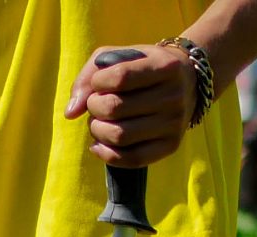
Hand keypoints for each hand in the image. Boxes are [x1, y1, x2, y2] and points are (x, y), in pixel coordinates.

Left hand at [64, 46, 197, 167]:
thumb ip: (89, 77)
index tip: (99, 82)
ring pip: (120, 136)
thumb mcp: (119, 57)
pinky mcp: (171, 145)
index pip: (119, 77)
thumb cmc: (142, 66)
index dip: (98, 82)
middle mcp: (174, 96)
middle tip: (96, 104)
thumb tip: (70, 113)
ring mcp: (175, 123)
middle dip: (94, 107)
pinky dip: (107, 154)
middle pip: (115, 108)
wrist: (186, 81)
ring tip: (99, 122)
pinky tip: (98, 144)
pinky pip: (132, 159)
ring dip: (97, 130)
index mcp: (166, 66)